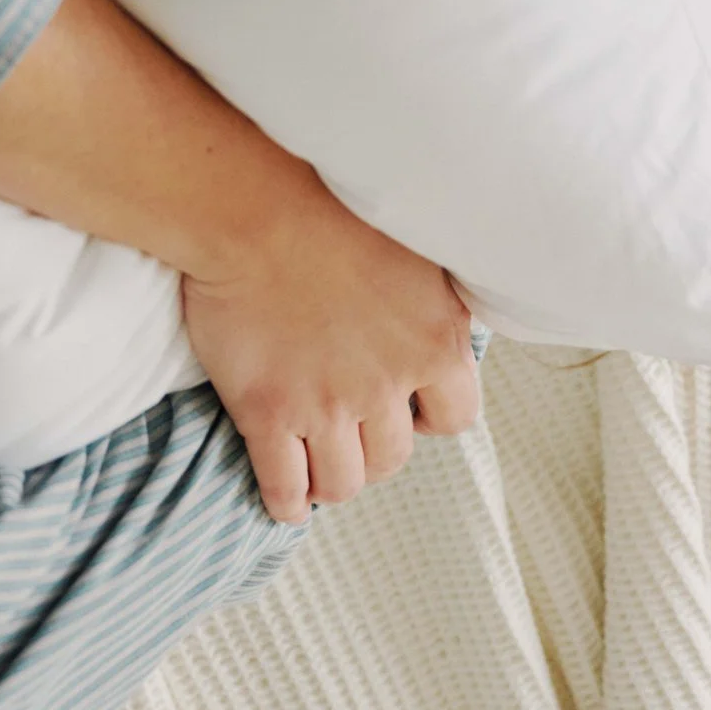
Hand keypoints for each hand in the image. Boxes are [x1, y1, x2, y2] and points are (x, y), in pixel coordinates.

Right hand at [181, 187, 479, 524]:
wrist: (254, 207)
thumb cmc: (331, 208)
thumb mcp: (415, 248)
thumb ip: (436, 299)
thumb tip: (449, 311)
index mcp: (434, 342)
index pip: (455, 417)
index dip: (428, 416)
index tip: (405, 405)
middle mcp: (387, 384)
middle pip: (394, 458)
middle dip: (375, 452)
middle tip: (352, 434)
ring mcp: (326, 405)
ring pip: (343, 483)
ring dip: (333, 480)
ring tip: (318, 466)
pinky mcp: (268, 414)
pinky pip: (284, 486)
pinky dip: (286, 502)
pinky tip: (284, 500)